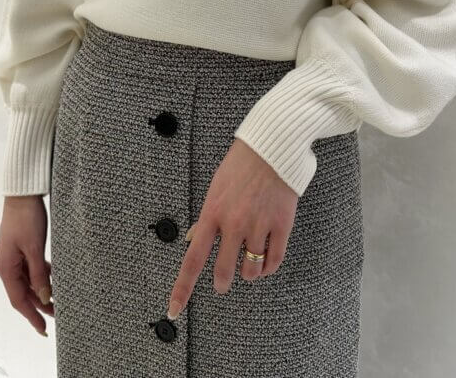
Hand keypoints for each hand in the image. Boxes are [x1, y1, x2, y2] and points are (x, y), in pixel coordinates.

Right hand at [0, 195, 53, 336]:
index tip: (43, 329)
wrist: (22, 194)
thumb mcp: (35, 249)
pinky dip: (40, 274)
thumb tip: (44, 297)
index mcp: (5, 268)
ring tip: (57, 299)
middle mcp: (5, 265)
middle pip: (22, 292)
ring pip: (26, 280)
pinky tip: (52, 277)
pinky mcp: (19, 247)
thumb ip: (39, 275)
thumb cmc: (27, 219)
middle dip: (38, 305)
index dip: (31, 316)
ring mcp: (11, 256)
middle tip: (56, 315)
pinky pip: (29, 267)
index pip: (18, 300)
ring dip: (40, 290)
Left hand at [166, 137, 297, 319]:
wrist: (272, 147)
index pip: (193, 259)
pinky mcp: (281, 225)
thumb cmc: (240, 165)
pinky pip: (274, 260)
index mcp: (212, 213)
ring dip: (248, 273)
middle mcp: (233, 224)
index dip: (182, 287)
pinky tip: (265, 262)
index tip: (174, 309)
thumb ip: (207, 216)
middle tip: (223, 282)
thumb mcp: (215, 188)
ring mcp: (259, 225)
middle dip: (222, 281)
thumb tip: (194, 238)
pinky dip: (268, 267)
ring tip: (248, 264)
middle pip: (224, 271)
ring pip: (251, 269)